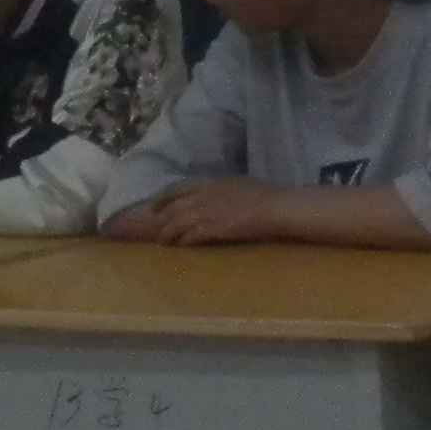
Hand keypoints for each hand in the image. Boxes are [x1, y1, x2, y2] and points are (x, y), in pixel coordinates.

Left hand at [130, 179, 288, 244]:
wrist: (275, 207)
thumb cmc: (263, 194)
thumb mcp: (235, 183)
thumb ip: (219, 188)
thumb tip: (212, 194)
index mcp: (208, 182)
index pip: (176, 189)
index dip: (163, 199)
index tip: (155, 208)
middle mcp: (202, 196)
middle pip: (173, 208)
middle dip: (161, 220)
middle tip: (155, 231)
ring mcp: (206, 212)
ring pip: (177, 223)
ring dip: (168, 234)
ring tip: (164, 243)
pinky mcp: (213, 228)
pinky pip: (191, 236)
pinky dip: (183, 241)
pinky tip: (181, 247)